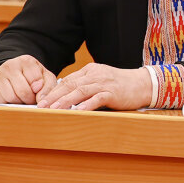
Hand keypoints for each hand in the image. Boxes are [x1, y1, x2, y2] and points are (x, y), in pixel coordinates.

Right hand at [0, 55, 57, 103]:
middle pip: (23, 91)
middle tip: (32, 99)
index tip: (38, 91)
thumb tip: (40, 99)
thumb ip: (48, 87)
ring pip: (11, 97)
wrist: (15, 71)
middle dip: (30, 99)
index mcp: (26, 61)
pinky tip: (14, 98)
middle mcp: (10, 65)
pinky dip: (9, 103)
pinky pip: (1, 101)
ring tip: (23, 98)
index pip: (35, 80)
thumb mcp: (45, 77)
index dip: (38, 90)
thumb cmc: (33, 76)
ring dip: (19, 102)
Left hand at [34, 63, 153, 110]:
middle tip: (40, 106)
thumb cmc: (120, 85)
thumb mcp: (100, 80)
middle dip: (54, 95)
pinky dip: (86, 105)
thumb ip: (84, 85)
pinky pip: (97, 98)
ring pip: (80, 91)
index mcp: (91, 70)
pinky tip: (76, 112)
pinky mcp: (113, 92)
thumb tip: (63, 96)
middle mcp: (96, 74)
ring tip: (53, 109)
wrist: (143, 84)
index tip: (40, 100)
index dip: (53, 90)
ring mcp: (105, 83)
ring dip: (65, 101)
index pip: (68, 80)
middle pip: (70, 84)